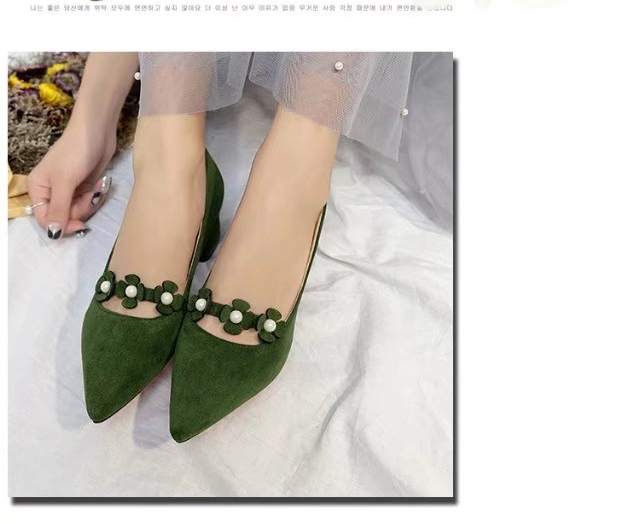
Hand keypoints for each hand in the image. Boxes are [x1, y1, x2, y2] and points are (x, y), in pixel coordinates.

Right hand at [27, 119, 116, 238]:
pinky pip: (89, 202)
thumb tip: (53, 234)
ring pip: (79, 211)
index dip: (62, 226)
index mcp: (38, 189)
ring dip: (90, 201)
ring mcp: (68, 190)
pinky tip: (99, 184)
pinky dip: (95, 195)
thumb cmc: (76, 153)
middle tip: (88, 195)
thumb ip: (59, 209)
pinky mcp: (83, 187)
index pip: (45, 220)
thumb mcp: (65, 182)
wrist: (97, 133)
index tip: (80, 225)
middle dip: (81, 209)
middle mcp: (51, 192)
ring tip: (95, 186)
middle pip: (65, 217)